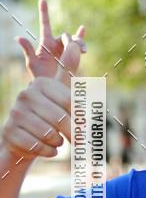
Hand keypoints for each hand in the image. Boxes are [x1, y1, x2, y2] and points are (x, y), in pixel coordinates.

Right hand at [2, 21, 84, 160]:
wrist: (25, 137)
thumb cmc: (49, 115)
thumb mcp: (60, 94)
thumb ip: (69, 72)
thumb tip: (76, 44)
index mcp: (42, 84)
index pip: (71, 103)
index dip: (81, 118)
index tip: (84, 127)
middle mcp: (26, 94)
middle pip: (61, 119)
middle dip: (72, 134)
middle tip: (77, 142)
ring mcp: (16, 113)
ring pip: (49, 135)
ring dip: (58, 143)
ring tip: (56, 140)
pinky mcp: (10, 132)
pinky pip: (38, 147)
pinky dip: (48, 152)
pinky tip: (47, 149)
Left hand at [16, 0, 85, 80]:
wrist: (53, 87)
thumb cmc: (40, 77)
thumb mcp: (32, 63)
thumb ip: (28, 50)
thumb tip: (18, 37)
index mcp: (46, 43)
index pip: (45, 25)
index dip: (44, 12)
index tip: (43, 0)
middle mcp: (56, 44)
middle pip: (65, 35)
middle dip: (71, 40)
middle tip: (74, 47)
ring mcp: (65, 50)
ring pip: (74, 40)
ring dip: (80, 42)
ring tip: (83, 50)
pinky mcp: (73, 56)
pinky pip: (80, 45)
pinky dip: (82, 39)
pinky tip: (82, 29)